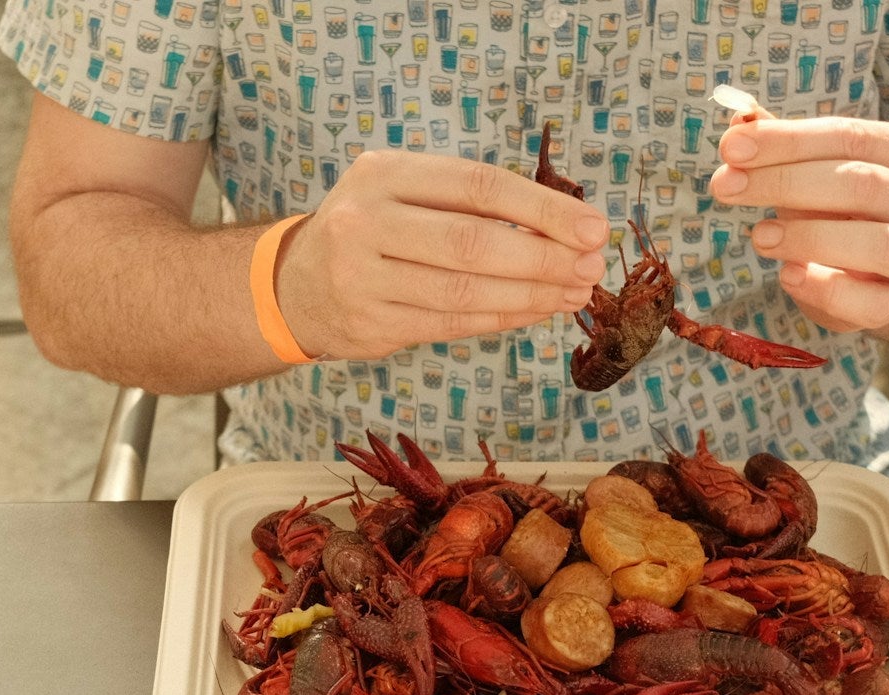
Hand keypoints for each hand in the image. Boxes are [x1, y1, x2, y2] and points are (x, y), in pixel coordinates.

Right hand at [277, 148, 609, 359]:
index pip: (478, 187)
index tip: (593, 227)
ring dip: (531, 296)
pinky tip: (535, 311)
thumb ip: (469, 201)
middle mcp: (364, 222)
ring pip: (465, 292)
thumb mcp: (405, 192)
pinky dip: (502, 318)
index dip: (543, 210)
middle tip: (590, 267)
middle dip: (544, 258)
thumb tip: (567, 226)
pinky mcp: (369, 325)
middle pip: (473, 243)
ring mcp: (361, 278)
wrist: (296, 285)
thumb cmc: (373, 230)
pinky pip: (451, 324)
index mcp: (383, 174)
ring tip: (573, 292)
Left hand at [708, 117, 888, 333]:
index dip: (788, 140)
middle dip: (785, 182)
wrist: (887, 276)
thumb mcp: (821, 173)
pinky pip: (869, 302)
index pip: (851, 137)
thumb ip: (788, 148)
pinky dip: (825, 289)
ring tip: (758, 236)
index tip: (731, 148)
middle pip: (862, 184)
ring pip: (876, 243)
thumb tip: (742, 120)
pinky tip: (788, 276)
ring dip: (808, 236)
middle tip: (725, 187)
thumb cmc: (849, 214)